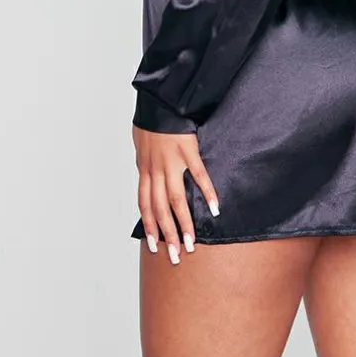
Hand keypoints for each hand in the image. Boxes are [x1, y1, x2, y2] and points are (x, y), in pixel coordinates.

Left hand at [132, 125, 219, 264]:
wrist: (158, 100)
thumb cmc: (150, 121)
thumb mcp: (141, 145)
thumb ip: (145, 163)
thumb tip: (145, 175)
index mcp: (145, 169)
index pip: (145, 205)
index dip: (150, 226)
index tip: (156, 246)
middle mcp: (155, 170)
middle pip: (160, 209)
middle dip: (167, 234)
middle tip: (174, 256)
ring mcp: (171, 161)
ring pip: (176, 199)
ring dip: (183, 223)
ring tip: (191, 242)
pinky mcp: (188, 150)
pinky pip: (198, 175)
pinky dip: (207, 192)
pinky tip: (214, 208)